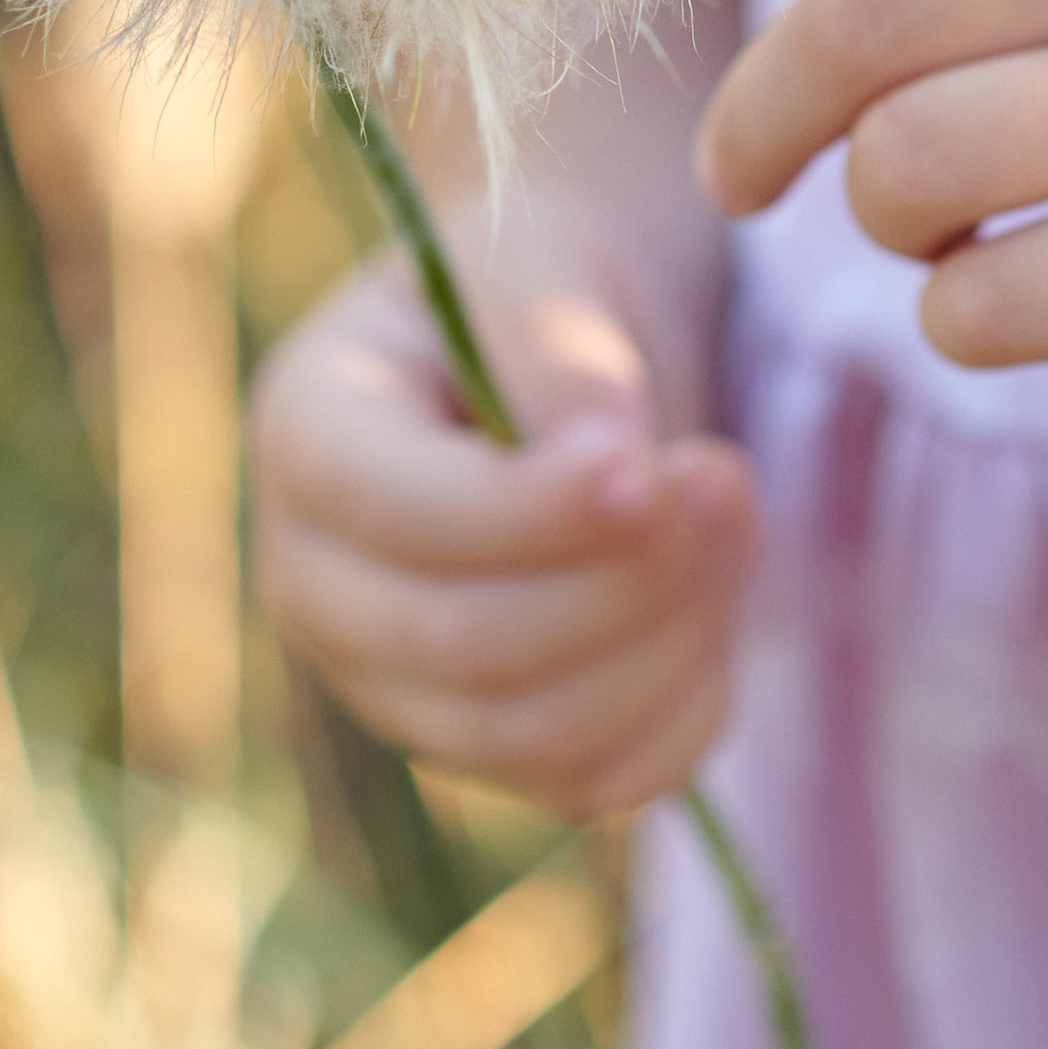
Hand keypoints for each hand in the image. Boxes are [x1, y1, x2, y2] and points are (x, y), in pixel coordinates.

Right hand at [250, 200, 761, 818]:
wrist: (560, 350)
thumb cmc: (538, 286)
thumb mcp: (541, 264)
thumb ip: (558, 349)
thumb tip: (616, 465)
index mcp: (305, 433)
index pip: (397, 511)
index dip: (532, 510)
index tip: (653, 467)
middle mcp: (318, 581)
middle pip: (461, 642)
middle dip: (622, 579)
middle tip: (734, 481)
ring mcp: (390, 682)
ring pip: (529, 733)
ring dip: (666, 645)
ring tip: (742, 525)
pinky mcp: (480, 744)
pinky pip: (587, 784)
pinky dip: (678, 717)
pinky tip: (719, 614)